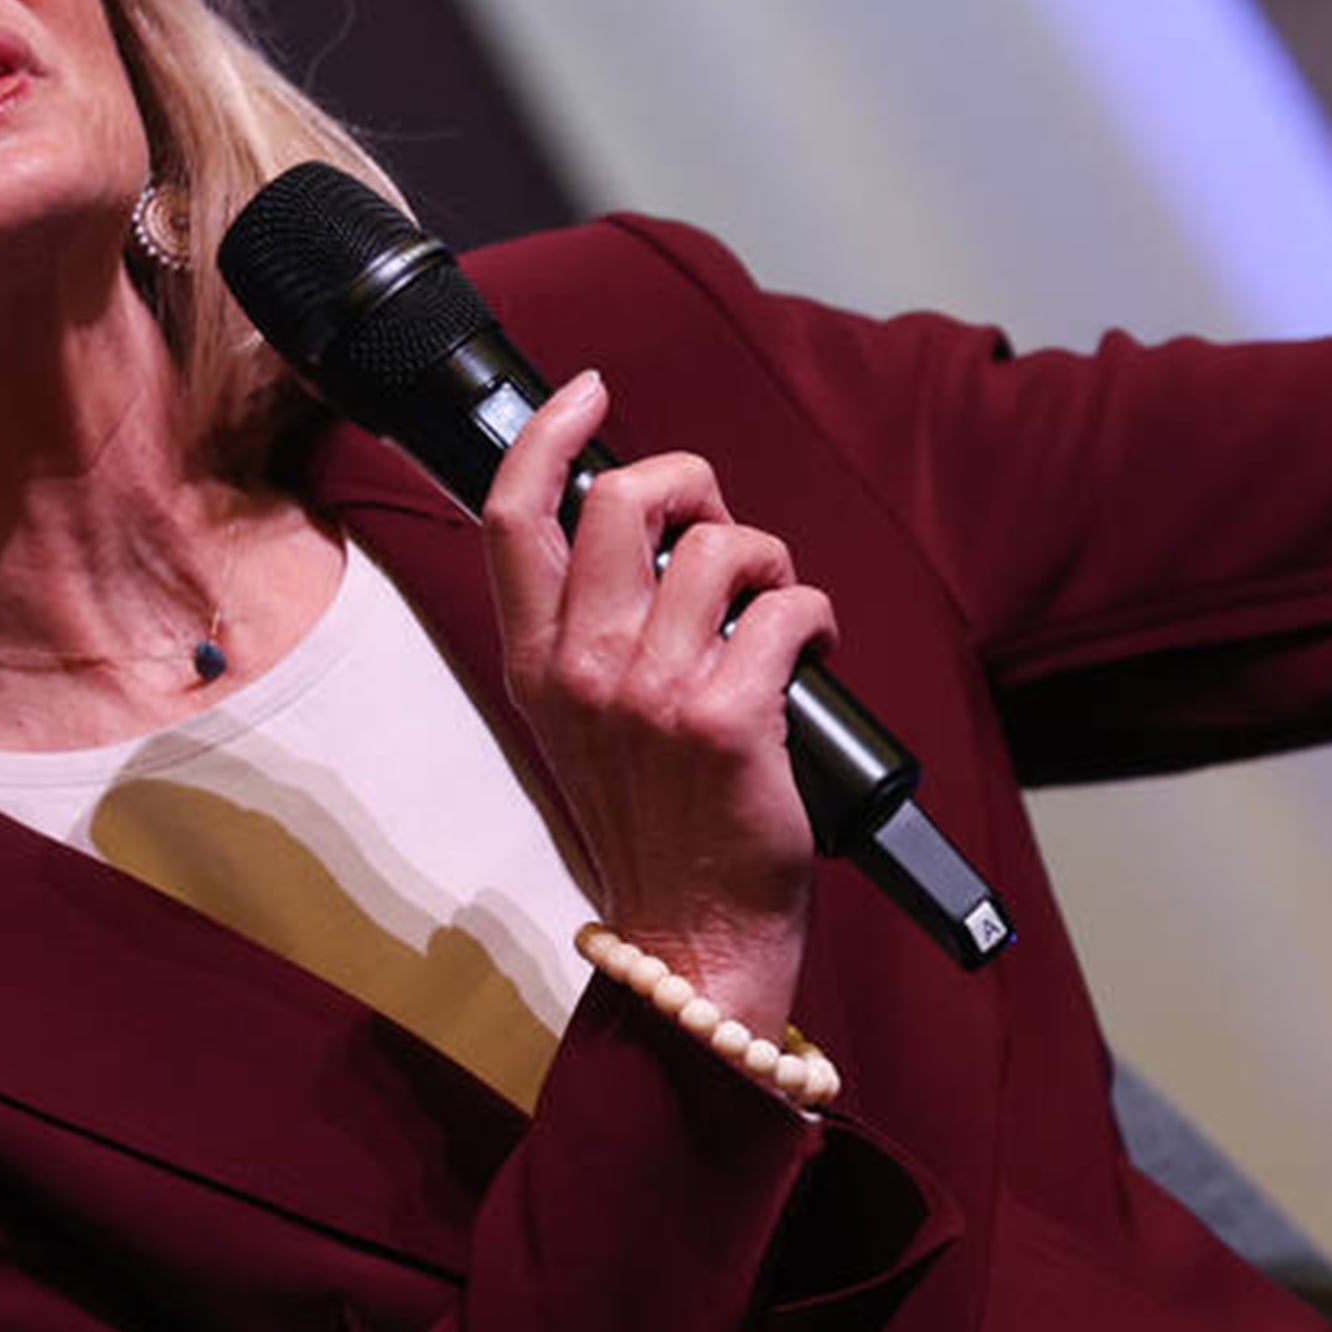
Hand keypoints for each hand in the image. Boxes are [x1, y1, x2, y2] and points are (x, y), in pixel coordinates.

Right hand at [483, 374, 828, 1028]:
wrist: (692, 936)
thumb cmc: (653, 824)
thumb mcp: (581, 724)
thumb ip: (590, 633)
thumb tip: (651, 536)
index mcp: (536, 664)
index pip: (514, 517)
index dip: (550, 436)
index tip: (590, 395)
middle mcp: (584, 670)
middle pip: (623, 501)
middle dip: (691, 481)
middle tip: (719, 520)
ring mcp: (653, 693)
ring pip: (719, 545)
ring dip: (766, 556)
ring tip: (776, 602)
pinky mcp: (730, 718)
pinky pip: (789, 606)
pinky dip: (817, 615)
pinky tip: (817, 651)